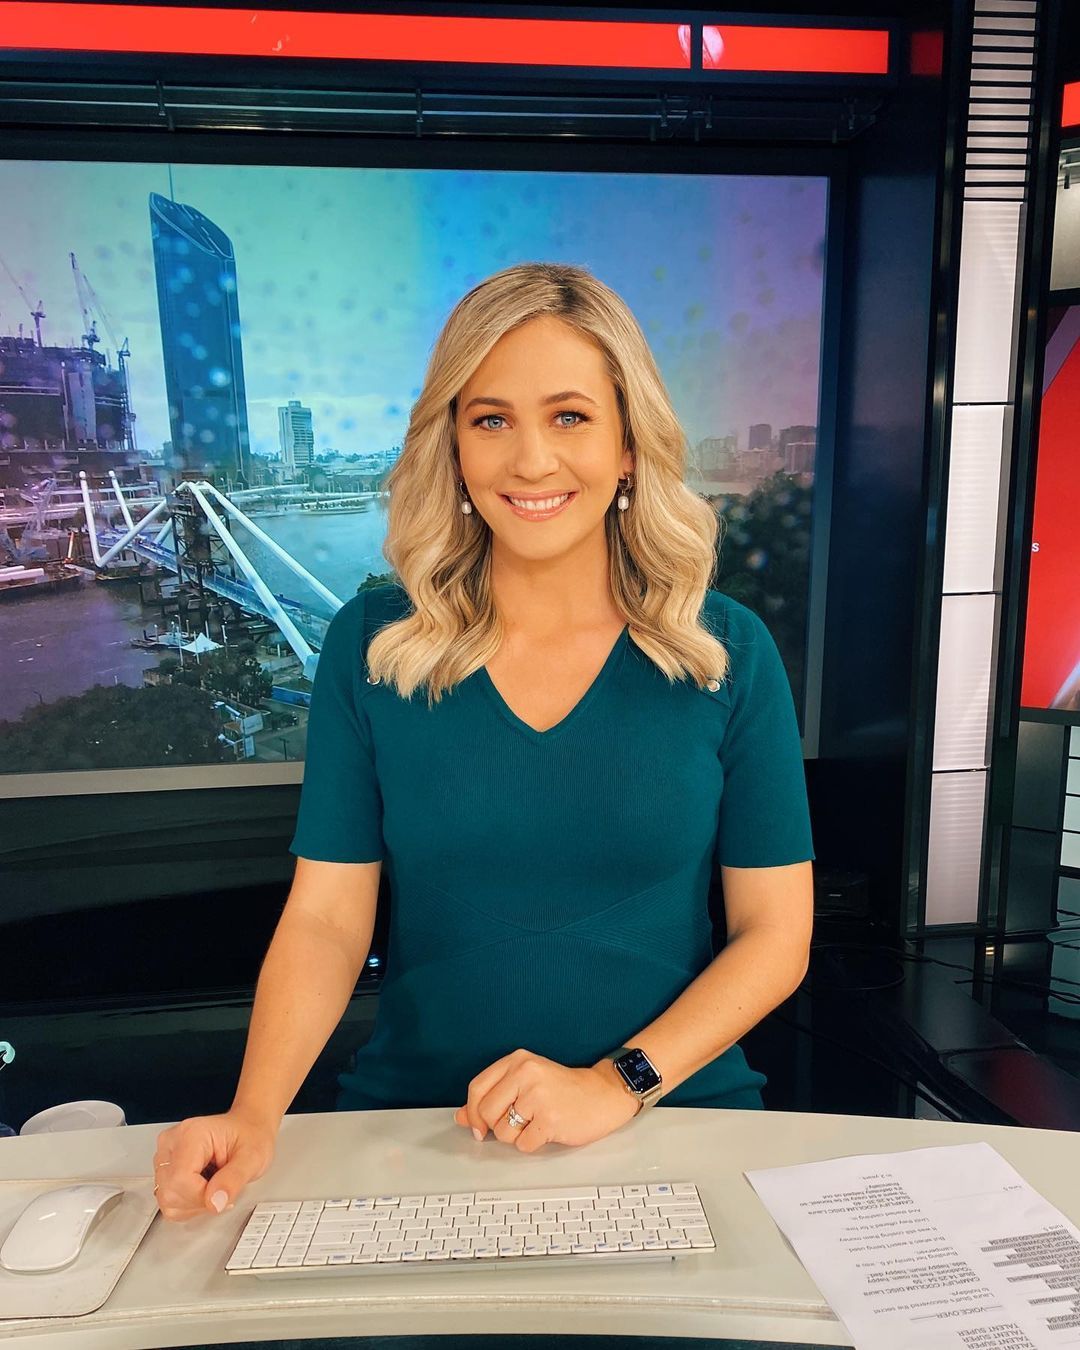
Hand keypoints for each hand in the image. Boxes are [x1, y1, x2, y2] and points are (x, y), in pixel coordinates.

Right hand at [152, 1106, 277, 1221]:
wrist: (248, 1128)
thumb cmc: (249, 1136)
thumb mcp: (253, 1157)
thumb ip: (234, 1180)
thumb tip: (215, 1203)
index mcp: (191, 1134)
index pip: (180, 1179)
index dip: (201, 1197)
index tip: (221, 1194)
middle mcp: (172, 1143)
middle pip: (170, 1192)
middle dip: (198, 1202)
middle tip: (221, 1188)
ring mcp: (165, 1156)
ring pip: (166, 1200)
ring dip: (193, 1205)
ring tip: (214, 1185)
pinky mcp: (164, 1169)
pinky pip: (168, 1202)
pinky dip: (187, 1205)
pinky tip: (204, 1189)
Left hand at [453, 1049, 639, 1151]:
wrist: (602, 1094)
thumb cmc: (563, 1089)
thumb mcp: (525, 1083)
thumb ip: (492, 1096)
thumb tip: (460, 1117)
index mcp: (517, 1061)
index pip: (476, 1089)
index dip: (471, 1113)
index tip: (477, 1127)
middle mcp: (526, 1073)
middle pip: (485, 1113)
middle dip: (497, 1126)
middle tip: (517, 1123)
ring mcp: (539, 1096)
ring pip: (503, 1132)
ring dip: (517, 1136)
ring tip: (537, 1122)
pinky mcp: (550, 1119)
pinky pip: (524, 1145)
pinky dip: (533, 1144)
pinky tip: (547, 1130)